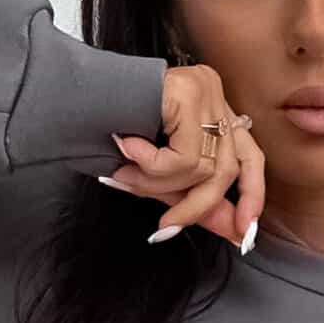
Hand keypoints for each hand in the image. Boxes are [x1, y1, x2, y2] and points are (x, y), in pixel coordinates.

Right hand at [97, 61, 264, 253]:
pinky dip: (152, 166)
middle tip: (166, 227)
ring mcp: (204, 90)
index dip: (252, 196)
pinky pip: (183, 157)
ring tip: (126, 176)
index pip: (250, 158)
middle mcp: (215, 96)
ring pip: (203, 169)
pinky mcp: (187, 91)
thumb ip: (192, 199)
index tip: (244, 232)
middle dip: (197, 207)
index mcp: (213, 112)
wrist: (71, 96)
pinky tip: (126, 149)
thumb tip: (232, 231)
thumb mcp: (158, 175)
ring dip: (159, 185)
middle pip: (227, 169)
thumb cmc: (109, 130)